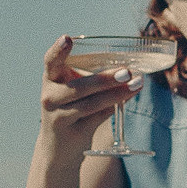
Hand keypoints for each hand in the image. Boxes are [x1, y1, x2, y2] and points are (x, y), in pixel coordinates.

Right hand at [38, 35, 136, 149]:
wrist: (58, 148)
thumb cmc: (71, 108)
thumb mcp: (74, 91)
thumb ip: (92, 78)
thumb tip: (129, 67)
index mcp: (50, 79)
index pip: (50, 62)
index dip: (58, 50)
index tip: (67, 38)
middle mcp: (50, 97)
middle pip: (79, 87)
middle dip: (105, 80)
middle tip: (127, 72)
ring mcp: (59, 117)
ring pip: (91, 104)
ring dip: (117, 94)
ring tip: (136, 84)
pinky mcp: (72, 133)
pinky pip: (97, 118)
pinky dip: (114, 106)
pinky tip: (128, 97)